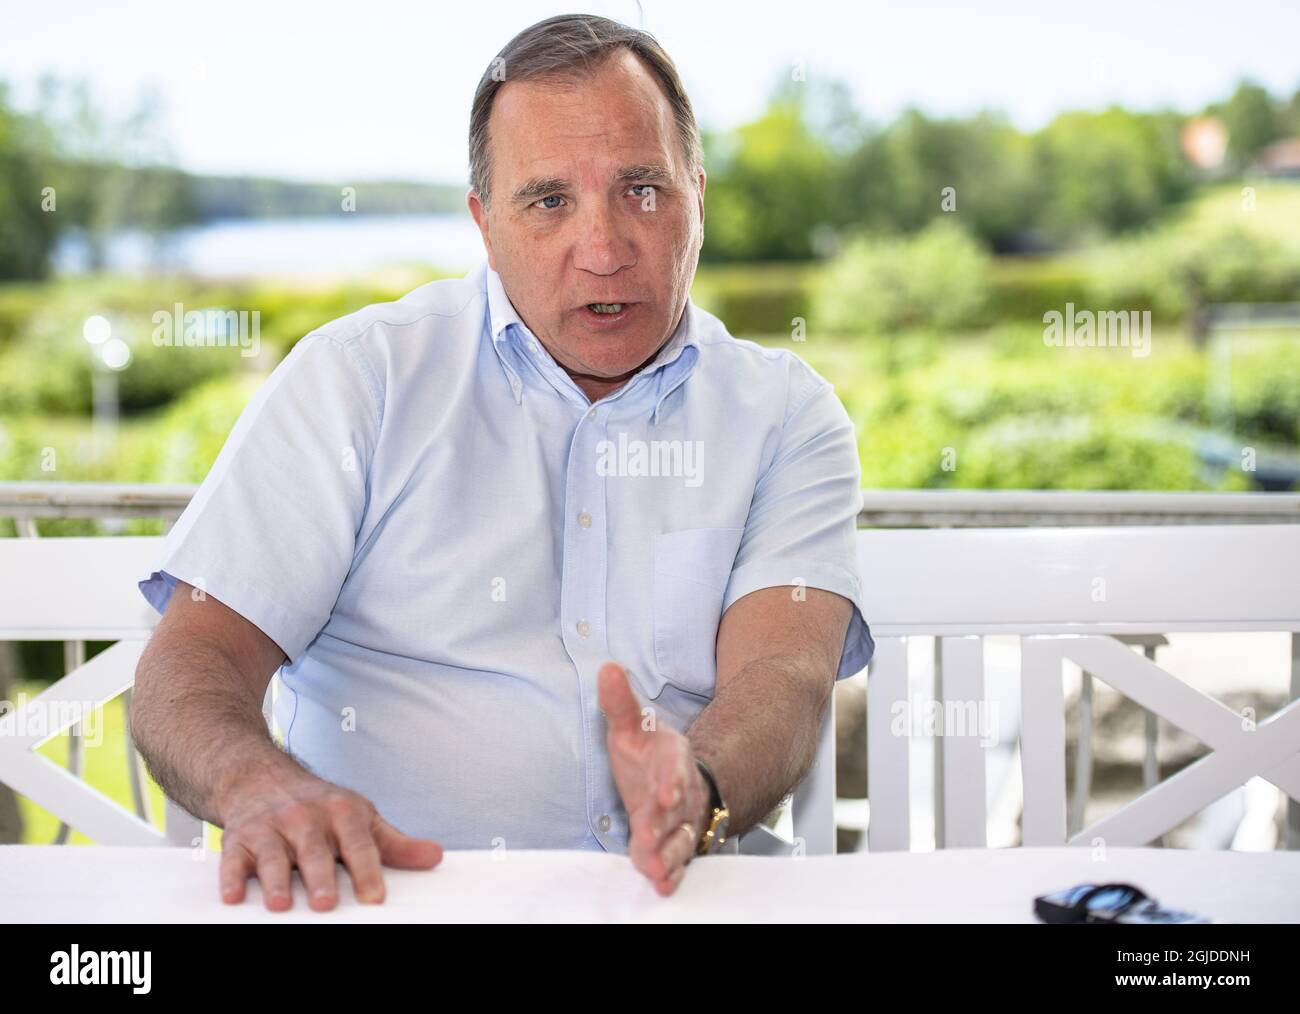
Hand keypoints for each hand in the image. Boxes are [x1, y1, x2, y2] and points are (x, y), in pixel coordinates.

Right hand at [216, 762, 442, 910]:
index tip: (374, 897)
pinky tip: (232, 897)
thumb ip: (394, 843)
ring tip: (281, 904)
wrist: (260, 776)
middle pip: (314, 850)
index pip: (358, 844)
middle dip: (320, 876)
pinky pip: (232, 859)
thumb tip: (435, 857)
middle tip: (326, 905)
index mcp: (342, 812)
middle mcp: (305, 818)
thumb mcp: (361, 817)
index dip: (367, 870)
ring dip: (275, 879)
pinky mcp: (238, 839)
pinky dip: (230, 876)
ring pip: (273, 855)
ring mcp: (270, 827)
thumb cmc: (319, 806)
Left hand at [598, 661, 710, 896]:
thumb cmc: (648, 756)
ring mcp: (682, 821)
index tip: (665, 794)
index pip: (675, 769)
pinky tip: (663, 885)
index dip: (672, 782)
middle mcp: (682, 792)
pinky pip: (678, 860)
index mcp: (672, 759)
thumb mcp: (631, 728)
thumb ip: (620, 704)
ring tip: (655, 870)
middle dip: (663, 826)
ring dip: (668, 855)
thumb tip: (607, 668)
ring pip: (680, 839)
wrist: (673, 782)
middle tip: (648, 840)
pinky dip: (672, 873)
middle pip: (676, 811)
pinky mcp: (675, 844)